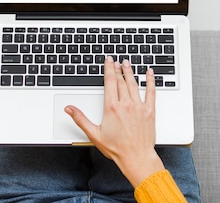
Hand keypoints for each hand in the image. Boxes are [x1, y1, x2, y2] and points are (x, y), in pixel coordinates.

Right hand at [65, 57, 163, 187]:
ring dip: (130, 72)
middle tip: (116, 61)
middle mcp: (125, 104)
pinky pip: (151, 91)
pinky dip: (150, 81)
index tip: (108, 60)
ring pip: (134, 83)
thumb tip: (69, 109)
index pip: (110, 81)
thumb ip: (80, 119)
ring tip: (127, 63)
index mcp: (112, 107)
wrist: (137, 158)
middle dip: (118, 69)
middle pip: (121, 80)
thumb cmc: (117, 148)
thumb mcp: (94, 134)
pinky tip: (149, 73)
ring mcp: (138, 106)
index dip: (109, 68)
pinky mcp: (149, 111)